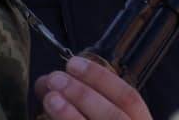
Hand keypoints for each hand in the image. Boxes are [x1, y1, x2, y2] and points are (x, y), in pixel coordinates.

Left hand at [33, 55, 151, 119]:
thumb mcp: (105, 116)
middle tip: (55, 78)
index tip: (73, 63)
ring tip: (49, 99)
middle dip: (84, 94)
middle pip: (114, 117)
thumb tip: (49, 83)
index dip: (101, 78)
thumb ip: (87, 103)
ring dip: (72, 115)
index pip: (129, 98)